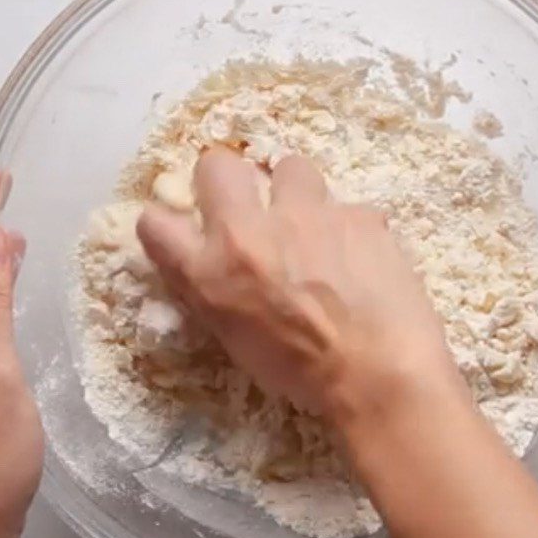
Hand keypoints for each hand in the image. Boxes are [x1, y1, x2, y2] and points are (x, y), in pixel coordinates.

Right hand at [137, 147, 465, 424]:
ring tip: (314, 227)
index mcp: (211, 272)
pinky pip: (344, 206)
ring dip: (295, 192)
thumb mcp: (237, 339)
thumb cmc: (304, 372)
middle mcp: (250, 231)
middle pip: (216, 164)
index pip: (155, 222)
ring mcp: (306, 214)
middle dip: (226, 179)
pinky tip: (361, 258)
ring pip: (290, 167)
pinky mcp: (356, 212)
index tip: (185, 230)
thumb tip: (208, 264)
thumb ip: (215, 291)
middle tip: (249, 207)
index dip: (167, 223)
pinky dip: (347, 227)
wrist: (381, 373)